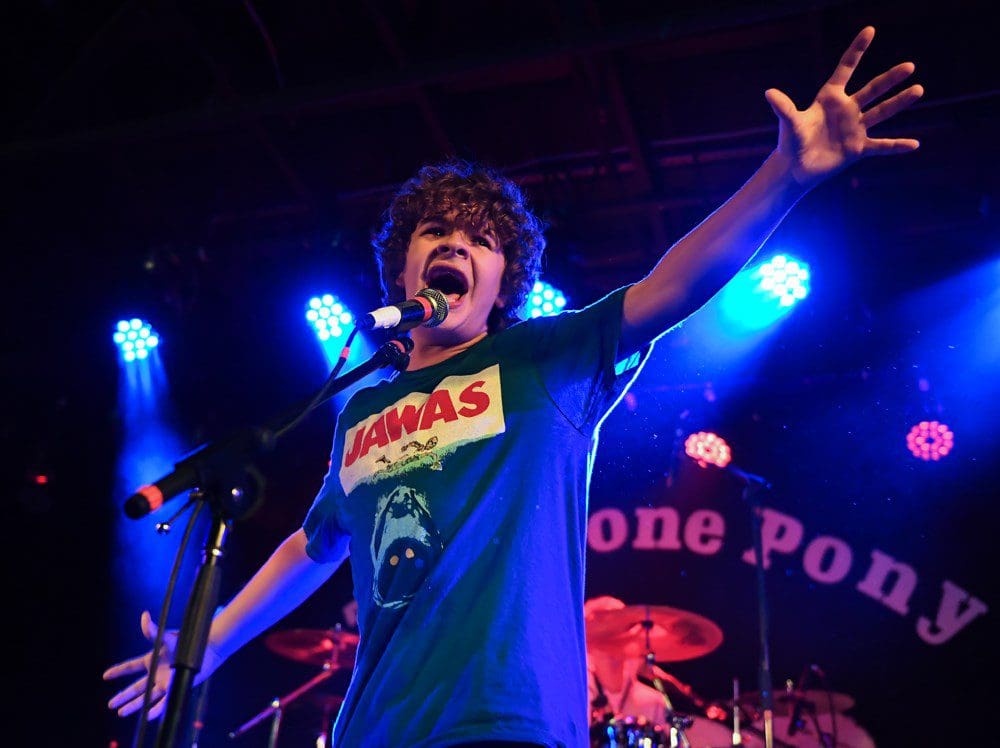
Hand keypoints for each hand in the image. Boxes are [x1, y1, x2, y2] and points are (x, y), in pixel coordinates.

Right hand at [103, 611, 222, 719]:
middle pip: (136, 687)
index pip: (131, 666)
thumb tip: (144, 616)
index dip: (118, 671)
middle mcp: (157, 672)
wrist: (206, 648)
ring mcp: (165, 681)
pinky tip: (147, 716)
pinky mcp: (175, 687)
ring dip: (133, 706)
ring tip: (120, 713)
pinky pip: (163, 702)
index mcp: (152, 659)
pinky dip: (156, 710)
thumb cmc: (186, 641)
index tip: (105, 675)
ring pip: (146, 697)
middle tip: (110, 705)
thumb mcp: (166, 637)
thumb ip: (153, 631)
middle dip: (123, 696)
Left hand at [766, 26, 922, 188]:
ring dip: (900, 102)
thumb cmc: (791, 142)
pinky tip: (914, 144)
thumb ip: (783, 108)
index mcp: (830, 98)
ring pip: (882, 112)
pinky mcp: (858, 148)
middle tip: (909, 66)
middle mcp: (847, 109)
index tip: (870, 30)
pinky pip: (881, 146)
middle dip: (890, 79)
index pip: (845, 69)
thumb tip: (768, 93)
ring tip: (918, 90)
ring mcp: (855, 128)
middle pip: (872, 89)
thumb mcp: (790, 123)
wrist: (795, 169)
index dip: (857, 50)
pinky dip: (896, 146)